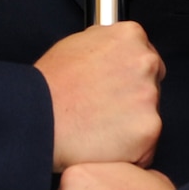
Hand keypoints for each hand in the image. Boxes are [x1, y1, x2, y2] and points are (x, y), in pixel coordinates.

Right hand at [34, 21, 163, 170]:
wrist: (36, 118)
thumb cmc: (50, 86)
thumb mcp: (77, 44)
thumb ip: (107, 46)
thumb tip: (116, 52)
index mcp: (130, 37)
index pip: (147, 58)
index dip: (130, 78)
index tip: (117, 89)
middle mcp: (145, 63)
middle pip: (152, 86)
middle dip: (133, 101)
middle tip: (104, 110)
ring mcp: (149, 97)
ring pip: (149, 118)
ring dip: (131, 127)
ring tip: (99, 127)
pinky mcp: (148, 129)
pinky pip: (146, 147)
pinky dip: (129, 152)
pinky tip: (104, 144)